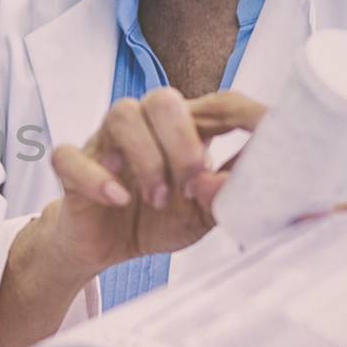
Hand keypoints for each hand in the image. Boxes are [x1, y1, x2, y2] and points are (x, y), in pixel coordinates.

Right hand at [42, 89, 268, 270]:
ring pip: (121, 116)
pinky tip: (118, 199)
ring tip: (157, 199)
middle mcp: (144, 126)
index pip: (218, 104)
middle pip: (163, 100)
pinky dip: (96, 177)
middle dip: (183, 142)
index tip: (275, 134)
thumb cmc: (157, 219)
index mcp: (183, 129)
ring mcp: (105, 143)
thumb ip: (229, 195)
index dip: (246, 114)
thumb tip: (251, 179)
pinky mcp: (72, 168)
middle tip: (191, 185)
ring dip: (146, 158)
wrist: (105, 247)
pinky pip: (71, 156)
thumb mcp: (204, 213)